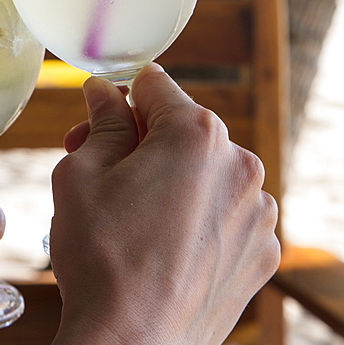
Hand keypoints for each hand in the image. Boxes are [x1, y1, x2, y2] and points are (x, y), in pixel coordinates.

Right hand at [50, 64, 279, 344]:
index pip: (153, 85)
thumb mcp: (82, 173)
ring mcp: (257, 212)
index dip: (116, 100)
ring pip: (204, 172)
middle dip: (138, 141)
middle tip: (96, 170)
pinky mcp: (261, 254)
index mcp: (196, 133)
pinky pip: (224, 214)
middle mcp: (240, 164)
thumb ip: (101, 121)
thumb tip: (104, 92)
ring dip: (171, 179)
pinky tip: (161, 244)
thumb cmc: (102, 258)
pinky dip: (196, 218)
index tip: (93, 125)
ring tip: (128, 214)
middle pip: (181, 129)